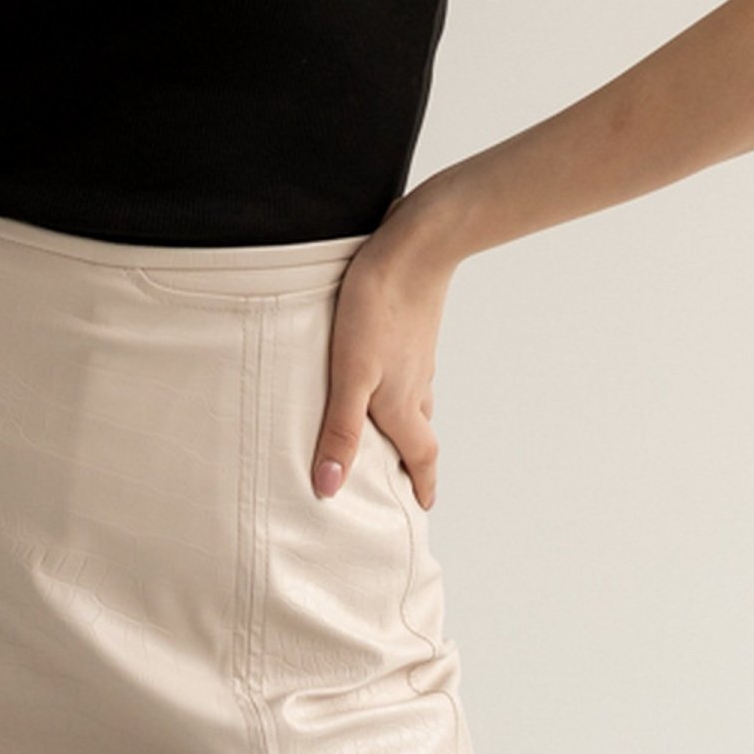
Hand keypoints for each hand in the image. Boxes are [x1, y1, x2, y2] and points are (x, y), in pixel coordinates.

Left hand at [309, 194, 455, 509]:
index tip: (423, 506)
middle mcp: (416, 383)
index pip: (421, 456)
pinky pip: (411, 367)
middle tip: (405, 477)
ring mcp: (418, 353)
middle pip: (421, 431)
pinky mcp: (412, 326)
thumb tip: (331, 488)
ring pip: (417, 398)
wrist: (415, 247)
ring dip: (408, 421)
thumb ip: (340, 429)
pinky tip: (384, 369)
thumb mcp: (350, 375)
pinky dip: (402, 383)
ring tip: (388, 430)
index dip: (423, 484)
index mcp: (402, 403)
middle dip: (415, 459)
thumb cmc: (378, 309)